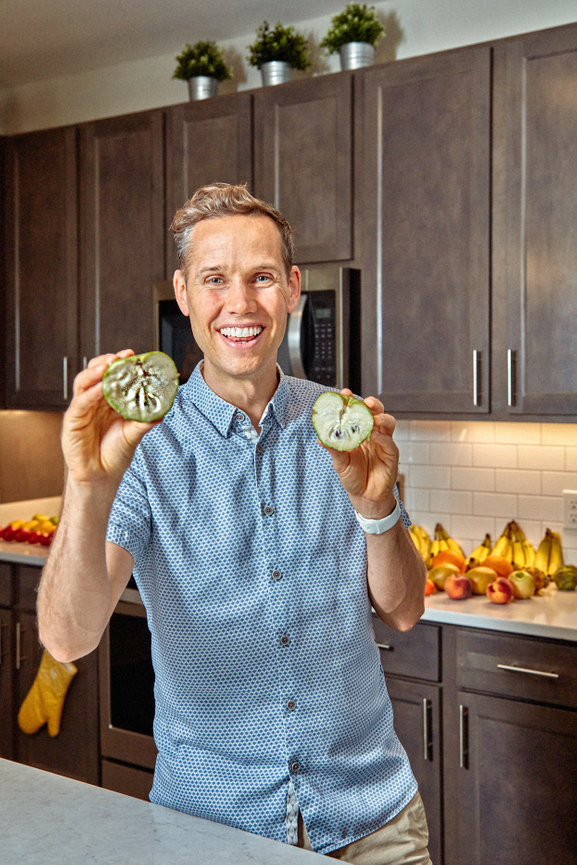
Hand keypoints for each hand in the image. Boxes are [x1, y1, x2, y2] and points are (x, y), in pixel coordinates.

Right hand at [62, 350, 158, 485]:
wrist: (102, 477)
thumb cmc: (115, 454)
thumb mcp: (134, 435)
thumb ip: (144, 422)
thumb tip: (163, 411)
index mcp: (108, 401)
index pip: (111, 376)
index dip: (120, 364)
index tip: (133, 355)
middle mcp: (93, 402)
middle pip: (95, 374)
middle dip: (107, 362)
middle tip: (121, 356)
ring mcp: (81, 410)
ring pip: (83, 383)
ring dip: (95, 372)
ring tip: (109, 365)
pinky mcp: (72, 422)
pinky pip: (80, 403)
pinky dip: (91, 394)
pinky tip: (101, 388)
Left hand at [321, 389, 398, 519]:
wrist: (365, 497)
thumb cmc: (353, 477)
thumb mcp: (339, 462)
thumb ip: (333, 449)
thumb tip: (320, 438)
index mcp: (359, 432)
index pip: (358, 412)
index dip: (352, 401)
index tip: (344, 393)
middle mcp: (373, 434)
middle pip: (377, 412)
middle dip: (372, 404)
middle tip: (364, 402)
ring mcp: (383, 442)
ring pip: (388, 423)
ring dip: (380, 418)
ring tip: (371, 418)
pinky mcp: (391, 455)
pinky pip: (389, 442)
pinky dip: (382, 437)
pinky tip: (374, 436)